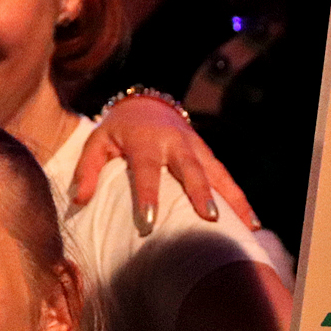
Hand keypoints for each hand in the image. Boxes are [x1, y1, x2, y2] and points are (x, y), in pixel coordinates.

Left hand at [73, 96, 259, 232]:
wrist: (147, 104)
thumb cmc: (117, 131)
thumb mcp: (96, 143)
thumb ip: (87, 169)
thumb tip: (78, 200)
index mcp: (145, 140)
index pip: (146, 170)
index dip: (147, 195)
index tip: (149, 223)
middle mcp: (176, 142)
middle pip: (191, 168)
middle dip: (200, 193)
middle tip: (209, 219)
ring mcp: (196, 147)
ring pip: (217, 173)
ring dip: (232, 198)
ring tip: (246, 226)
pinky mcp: (209, 154)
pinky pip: (226, 176)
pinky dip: (240, 198)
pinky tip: (251, 222)